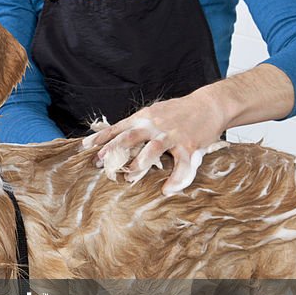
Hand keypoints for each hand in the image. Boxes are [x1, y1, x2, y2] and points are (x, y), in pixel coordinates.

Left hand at [82, 91, 227, 195]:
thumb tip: (114, 135)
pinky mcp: (190, 145)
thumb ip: (137, 124)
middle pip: (131, 136)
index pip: (118, 127)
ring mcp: (173, 135)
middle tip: (102, 162)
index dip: (102, 138)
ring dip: (140, 163)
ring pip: (154, 148)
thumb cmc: (179, 112)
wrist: (210, 105)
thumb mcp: (154, 112)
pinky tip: (167, 189)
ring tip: (130, 176)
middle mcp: (156, 125)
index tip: (84, 148)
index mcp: (145, 117)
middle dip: (115, 149)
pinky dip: (175, 180)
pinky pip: (182, 166)